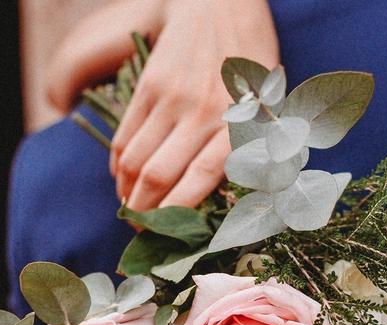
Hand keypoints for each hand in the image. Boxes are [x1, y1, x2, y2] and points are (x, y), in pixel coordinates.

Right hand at [45, 0, 278, 211]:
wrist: (221, 6)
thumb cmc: (254, 67)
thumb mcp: (267, 110)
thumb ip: (251, 153)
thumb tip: (232, 207)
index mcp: (237, 125)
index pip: (198, 181)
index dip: (176, 216)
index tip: (166, 240)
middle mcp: (202, 113)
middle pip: (158, 178)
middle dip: (144, 215)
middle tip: (141, 234)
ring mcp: (171, 99)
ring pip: (135, 162)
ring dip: (127, 195)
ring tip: (130, 211)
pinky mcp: (148, 88)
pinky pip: (125, 138)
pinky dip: (119, 167)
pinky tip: (123, 180)